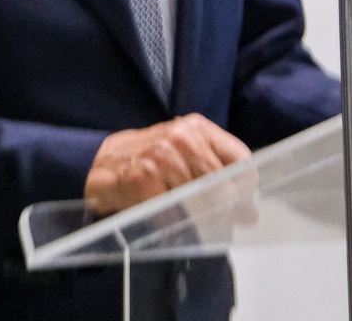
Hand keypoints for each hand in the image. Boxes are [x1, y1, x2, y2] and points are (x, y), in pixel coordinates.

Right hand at [84, 113, 252, 215]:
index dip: (246, 187)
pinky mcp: (143, 180)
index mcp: (198, 128)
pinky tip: (169, 219)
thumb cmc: (150, 158)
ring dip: (199, 218)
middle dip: (226, 208)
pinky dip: (175, 222)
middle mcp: (182, 139)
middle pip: (221, 183)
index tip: (244, 204)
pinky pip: (172, 212)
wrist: (100, 161)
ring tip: (191, 219)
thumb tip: (251, 215)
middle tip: (222, 221)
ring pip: (198, 200)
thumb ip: (217, 174)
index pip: (240, 158)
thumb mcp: (185, 151)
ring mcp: (162, 158)